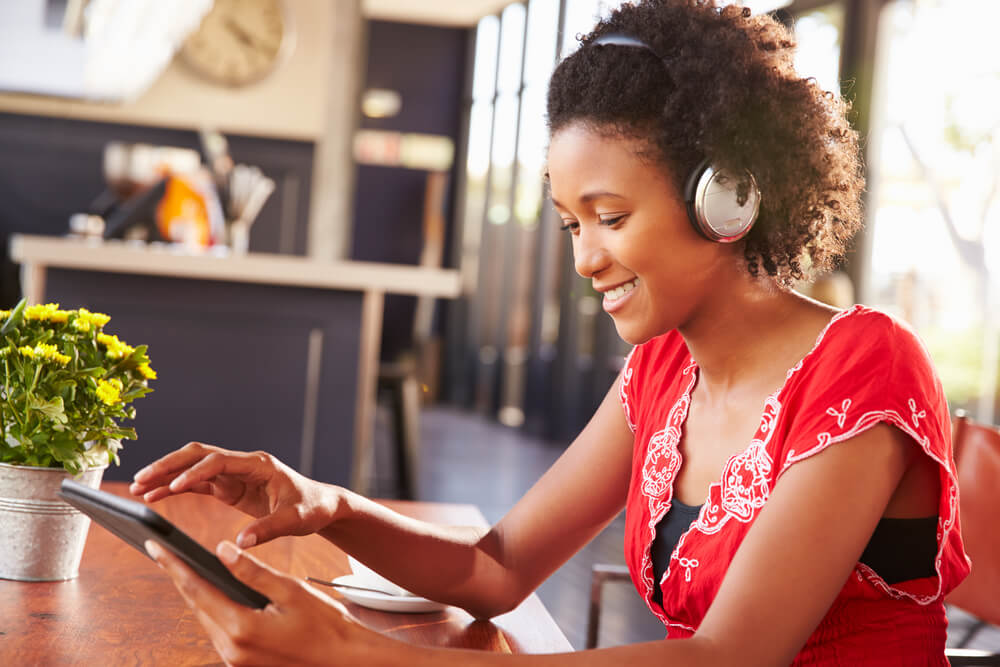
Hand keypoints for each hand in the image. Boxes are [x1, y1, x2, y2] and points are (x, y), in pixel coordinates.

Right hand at [130, 443, 336, 547]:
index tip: (176, 486)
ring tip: (137, 488)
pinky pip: (196, 483)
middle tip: (140, 479)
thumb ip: (269, 529)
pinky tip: (154, 496)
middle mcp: (243, 464)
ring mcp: (233, 474)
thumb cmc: (312, 508)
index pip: (220, 461)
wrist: (321, 504)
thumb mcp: (296, 520)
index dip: (197, 472)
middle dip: (169, 465)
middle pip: (198, 455)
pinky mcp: (229, 487)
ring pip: (192, 467)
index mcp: (259, 464)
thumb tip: (240, 544)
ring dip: (166, 475)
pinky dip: (175, 488)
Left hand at [145, 539, 391, 665]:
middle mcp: (232, 650)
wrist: (344, 658)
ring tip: (180, 566)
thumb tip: (221, 549)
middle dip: (179, 576)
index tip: (154, 545)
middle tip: (161, 550)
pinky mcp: (243, 663)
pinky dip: (212, 608)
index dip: (174, 565)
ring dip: (195, 593)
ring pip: (206, 619)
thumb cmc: (324, 623)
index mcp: (242, 628)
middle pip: (196, 605)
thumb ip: (251, 571)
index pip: (198, 589)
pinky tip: (211, 592)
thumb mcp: (289, 589)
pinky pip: (219, 631)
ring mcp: (235, 660)